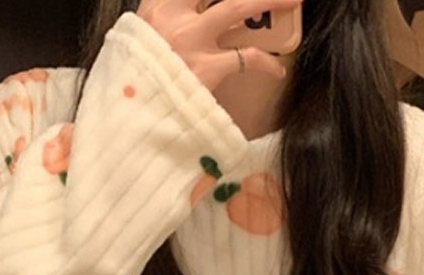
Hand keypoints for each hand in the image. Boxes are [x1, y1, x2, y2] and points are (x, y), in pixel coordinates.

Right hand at [137, 0, 300, 90]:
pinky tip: (277, 69)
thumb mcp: (138, 40)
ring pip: (237, 7)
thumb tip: (186, 17)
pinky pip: (246, 58)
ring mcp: (191, 40)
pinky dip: (266, 62)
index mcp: (155, 5)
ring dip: (269, 1)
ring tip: (292, 1)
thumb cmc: (137, 80)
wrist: (131, 114)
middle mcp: (172, 15)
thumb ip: (161, 22)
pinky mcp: (208, 68)